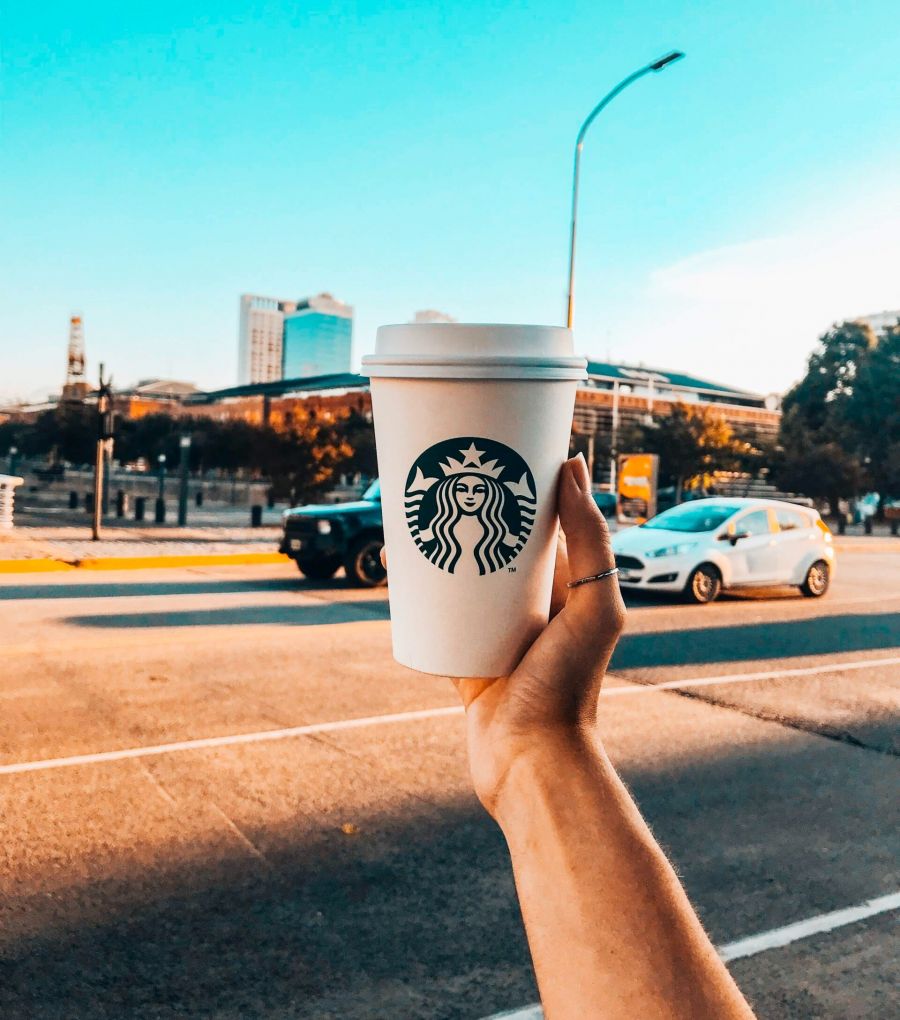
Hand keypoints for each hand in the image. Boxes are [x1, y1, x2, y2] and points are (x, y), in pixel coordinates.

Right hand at [382, 455, 624, 816]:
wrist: (531, 761)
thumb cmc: (570, 686)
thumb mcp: (595, 606)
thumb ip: (593, 541)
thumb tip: (571, 467)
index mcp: (566, 590)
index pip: (541, 526)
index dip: (518, 492)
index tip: (491, 457)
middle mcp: (532, 608)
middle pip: (494, 546)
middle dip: (468, 512)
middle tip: (438, 480)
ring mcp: (494, 633)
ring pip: (461, 577)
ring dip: (437, 546)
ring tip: (410, 516)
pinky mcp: (462, 657)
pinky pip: (435, 616)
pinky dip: (416, 592)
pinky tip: (393, 566)